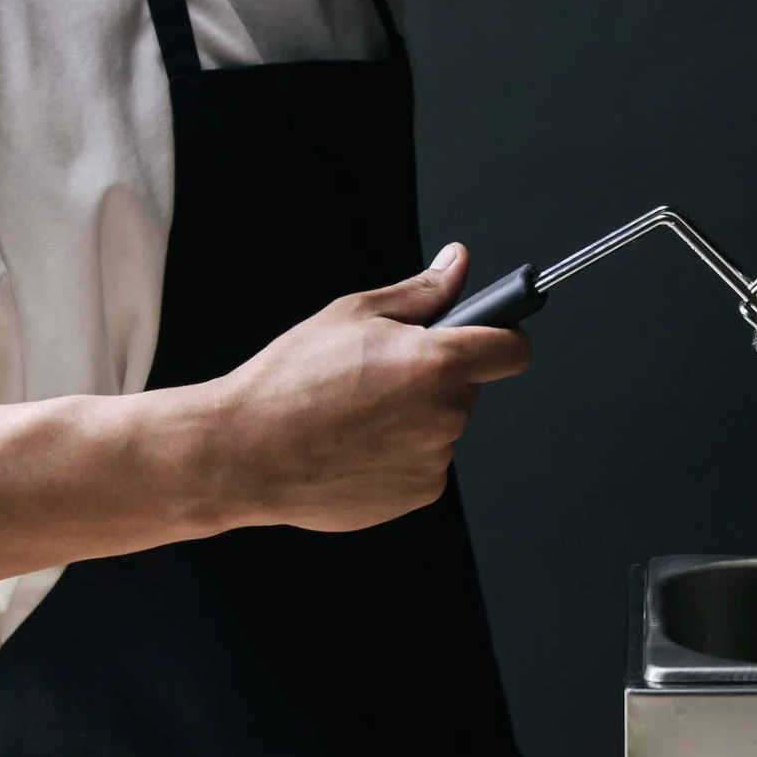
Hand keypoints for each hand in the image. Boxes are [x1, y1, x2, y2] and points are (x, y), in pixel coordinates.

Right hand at [204, 243, 530, 531]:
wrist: (243, 453)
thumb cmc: (290, 381)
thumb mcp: (354, 314)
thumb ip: (422, 292)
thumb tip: (458, 263)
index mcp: (437, 363)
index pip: (512, 349)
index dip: (502, 337)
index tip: (486, 336)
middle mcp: (446, 415)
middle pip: (467, 387)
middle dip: (436, 376)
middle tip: (379, 373)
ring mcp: (434, 459)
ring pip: (442, 425)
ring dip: (415, 416)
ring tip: (355, 412)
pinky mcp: (418, 493)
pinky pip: (424, 462)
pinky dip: (399, 453)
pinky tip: (354, 445)